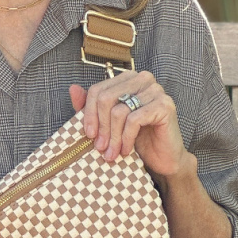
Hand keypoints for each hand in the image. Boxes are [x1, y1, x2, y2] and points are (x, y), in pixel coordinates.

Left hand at [69, 73, 194, 182]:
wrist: (163, 159)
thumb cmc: (137, 140)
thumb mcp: (110, 124)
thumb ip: (92, 107)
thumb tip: (72, 89)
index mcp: (128, 79)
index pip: (98, 90)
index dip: (89, 113)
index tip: (88, 135)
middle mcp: (143, 79)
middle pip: (106, 98)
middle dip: (101, 127)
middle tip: (100, 148)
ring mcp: (156, 90)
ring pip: (119, 111)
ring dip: (113, 137)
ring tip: (111, 154)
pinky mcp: (165, 105)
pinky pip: (134, 120)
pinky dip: (126, 138)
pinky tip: (126, 151)